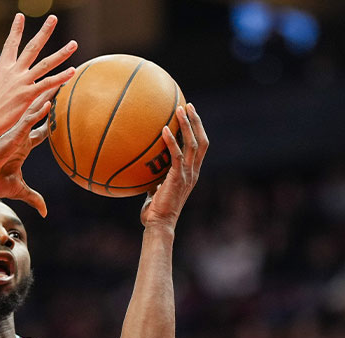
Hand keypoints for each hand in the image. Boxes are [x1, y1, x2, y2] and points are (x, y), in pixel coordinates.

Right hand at [0, 14, 76, 142]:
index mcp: (2, 70)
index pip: (10, 45)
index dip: (15, 30)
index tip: (20, 16)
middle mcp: (13, 73)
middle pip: (32, 48)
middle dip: (44, 32)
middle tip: (53, 18)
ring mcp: (21, 83)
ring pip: (45, 64)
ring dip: (61, 54)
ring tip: (74, 44)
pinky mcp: (27, 96)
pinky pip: (47, 84)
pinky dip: (60, 78)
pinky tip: (72, 71)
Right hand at [0, 91, 53, 216]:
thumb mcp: (20, 190)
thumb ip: (34, 198)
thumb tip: (45, 212)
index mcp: (22, 145)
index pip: (40, 131)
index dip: (50, 122)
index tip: (62, 113)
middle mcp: (21, 135)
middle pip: (39, 114)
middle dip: (50, 100)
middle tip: (62, 86)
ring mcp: (17, 133)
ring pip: (35, 112)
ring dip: (47, 99)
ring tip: (59, 85)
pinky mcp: (12, 136)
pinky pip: (27, 121)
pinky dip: (37, 113)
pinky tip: (48, 104)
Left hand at [141, 103, 208, 232]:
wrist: (159, 224)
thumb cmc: (155, 210)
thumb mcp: (155, 188)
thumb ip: (155, 176)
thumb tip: (142, 166)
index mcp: (191, 173)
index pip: (200, 147)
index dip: (198, 130)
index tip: (190, 114)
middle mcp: (193, 172)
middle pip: (201, 141)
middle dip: (196, 122)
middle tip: (188, 105)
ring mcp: (187, 175)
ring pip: (192, 144)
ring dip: (187, 125)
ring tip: (180, 109)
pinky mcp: (177, 178)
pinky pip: (176, 155)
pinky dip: (171, 141)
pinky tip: (163, 129)